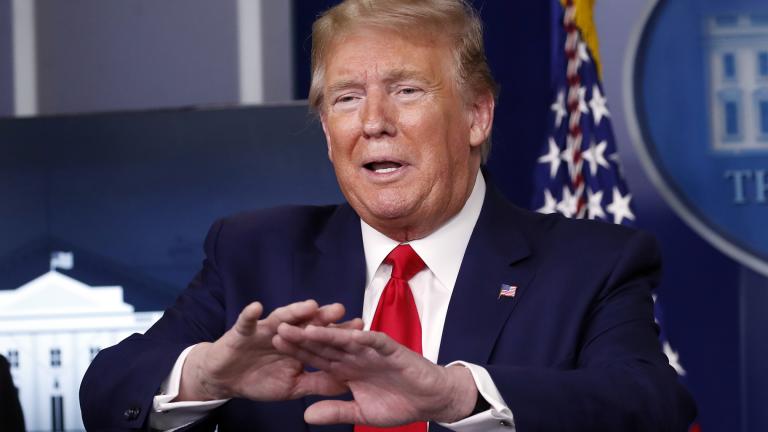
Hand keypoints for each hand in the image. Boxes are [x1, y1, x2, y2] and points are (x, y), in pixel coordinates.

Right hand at [177, 300, 362, 401]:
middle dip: (322, 316)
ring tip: (309, 306)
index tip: (361, 327)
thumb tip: (347, 385)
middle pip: (306, 321)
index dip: (339, 332)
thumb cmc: (260, 379)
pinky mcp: (242, 332)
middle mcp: (285, 332)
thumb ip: (318, 383)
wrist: (226, 379)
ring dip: (294, 311)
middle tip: (340, 309)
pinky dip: (250, 315)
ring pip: (281, 317)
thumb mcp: (293, 386)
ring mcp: (264, 329)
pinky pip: (246, 322)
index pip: (322, 335)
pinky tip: (257, 307)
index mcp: (299, 344)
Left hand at [273, 324, 477, 425]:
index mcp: (347, 369)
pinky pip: (374, 341)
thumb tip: (305, 415)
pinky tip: (347, 332)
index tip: (275, 346)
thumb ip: (335, 411)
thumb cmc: (399, 403)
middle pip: (325, 345)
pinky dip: (362, 337)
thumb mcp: (360, 413)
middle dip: (303, 337)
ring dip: (326, 333)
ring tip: (304, 328)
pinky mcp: (391, 350)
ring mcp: (372, 351)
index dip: (298, 353)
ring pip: (345, 339)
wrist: (430, 399)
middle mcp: (356, 356)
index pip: (318, 358)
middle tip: (278, 328)